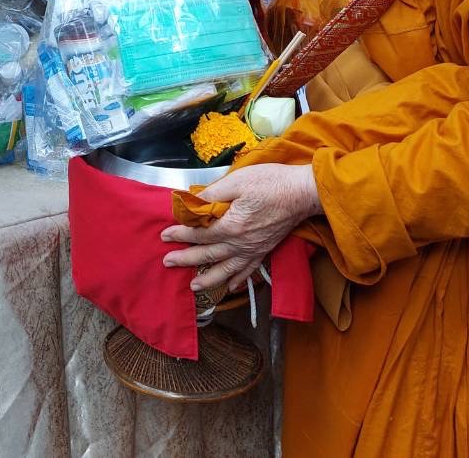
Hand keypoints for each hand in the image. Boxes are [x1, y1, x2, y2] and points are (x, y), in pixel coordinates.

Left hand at [160, 163, 321, 293]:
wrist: (303, 193)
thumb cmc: (271, 182)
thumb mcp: (237, 181)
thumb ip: (212, 193)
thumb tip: (191, 201)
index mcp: (232, 225)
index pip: (200, 234)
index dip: (181, 234)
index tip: (165, 235)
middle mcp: (241, 243)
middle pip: (208, 254)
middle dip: (186, 259)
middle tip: (167, 262)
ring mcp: (254, 249)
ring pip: (226, 269)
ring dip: (208, 279)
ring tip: (193, 286)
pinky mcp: (265, 250)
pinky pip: (249, 270)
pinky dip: (238, 280)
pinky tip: (231, 286)